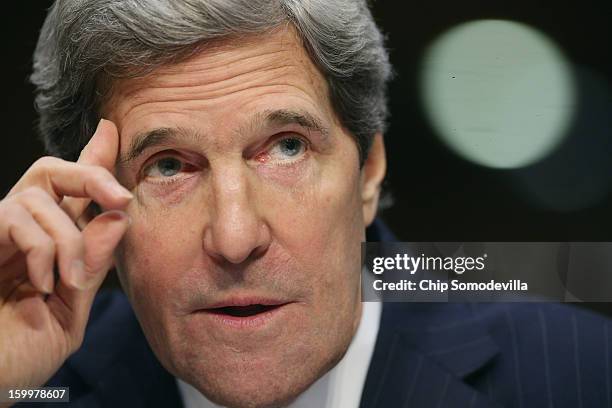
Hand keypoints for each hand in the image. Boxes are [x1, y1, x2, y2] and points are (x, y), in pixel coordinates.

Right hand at [0, 120, 131, 391]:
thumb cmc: (21, 354)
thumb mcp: (71, 309)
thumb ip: (93, 264)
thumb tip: (117, 214)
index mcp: (48, 245)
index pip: (72, 193)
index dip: (92, 161)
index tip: (113, 131)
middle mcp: (20, 232)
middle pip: (52, 170)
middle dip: (91, 172)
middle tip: (121, 196)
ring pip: (39, 195)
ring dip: (68, 237)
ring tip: (68, 281)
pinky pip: (14, 216)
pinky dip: (41, 248)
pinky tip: (42, 285)